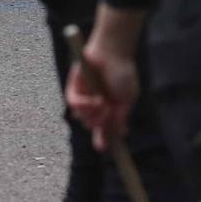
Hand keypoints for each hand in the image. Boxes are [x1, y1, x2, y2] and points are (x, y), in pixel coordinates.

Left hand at [65, 40, 137, 154]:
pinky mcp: (74, 89)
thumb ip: (120, 118)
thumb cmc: (123, 73)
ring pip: (82, 118)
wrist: (113, 53)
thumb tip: (118, 136)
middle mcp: (95, 105)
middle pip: (92, 126)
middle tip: (109, 112)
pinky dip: (83, 107)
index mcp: (110, 108)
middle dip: (100, 123)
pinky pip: (73, 105)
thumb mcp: (127, 100)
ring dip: (93, 114)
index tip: (106, 148)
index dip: (105, 138)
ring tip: (103, 103)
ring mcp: (84, 97)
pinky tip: (94, 100)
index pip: (104, 128)